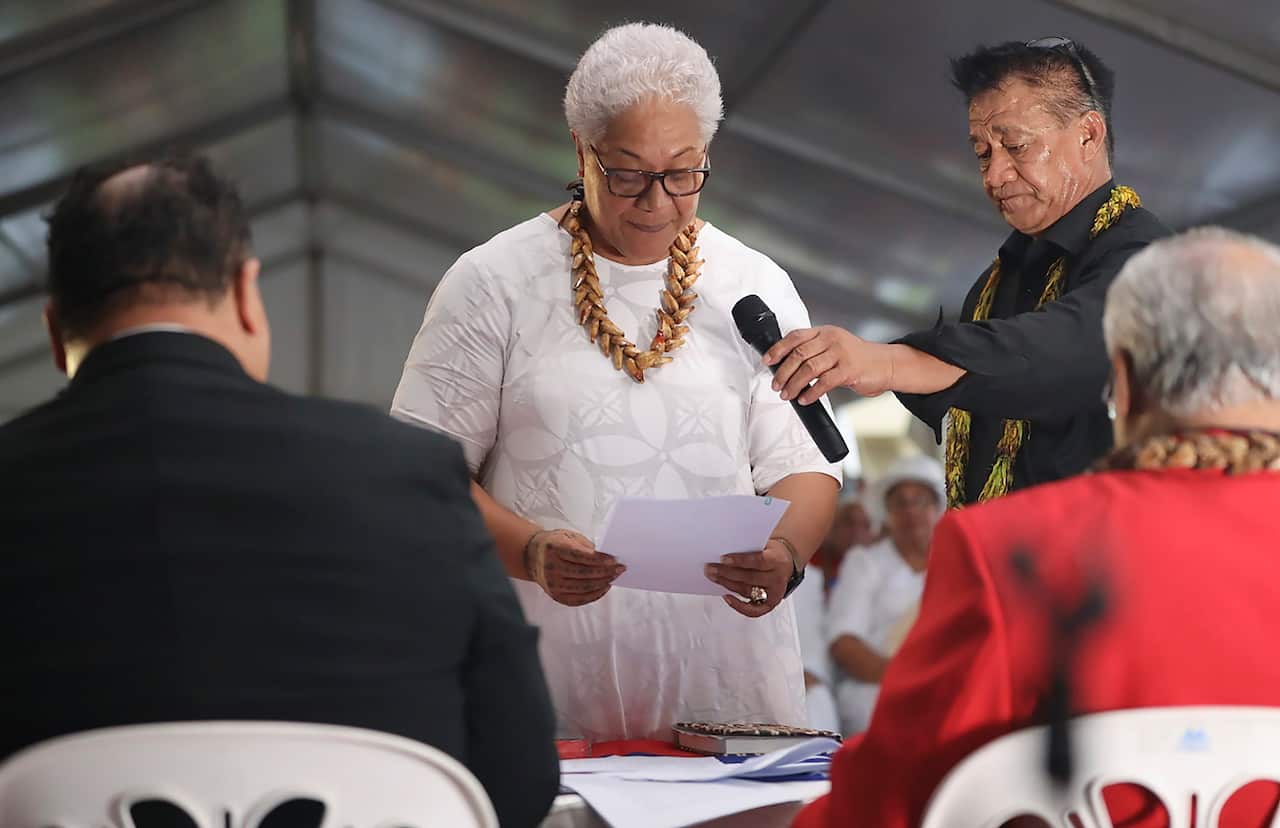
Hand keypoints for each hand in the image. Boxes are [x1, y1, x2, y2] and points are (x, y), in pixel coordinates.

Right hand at [525, 528, 624, 606]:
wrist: (532, 556)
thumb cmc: (555, 544)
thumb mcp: (568, 536)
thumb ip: (586, 546)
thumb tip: (606, 556)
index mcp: (554, 549)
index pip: (581, 556)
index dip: (600, 559)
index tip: (614, 559)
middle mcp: (551, 568)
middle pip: (584, 573)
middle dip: (605, 572)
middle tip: (620, 569)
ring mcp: (553, 584)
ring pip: (583, 587)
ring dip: (602, 583)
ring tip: (614, 577)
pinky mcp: (556, 596)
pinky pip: (579, 599)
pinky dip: (594, 594)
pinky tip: (604, 587)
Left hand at [704, 539, 793, 617]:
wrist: (785, 562)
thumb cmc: (770, 552)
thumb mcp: (764, 545)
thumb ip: (748, 548)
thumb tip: (724, 550)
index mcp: (776, 560)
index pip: (758, 560)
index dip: (740, 560)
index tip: (723, 558)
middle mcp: (777, 578)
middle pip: (749, 577)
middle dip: (727, 573)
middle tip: (711, 569)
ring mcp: (774, 593)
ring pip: (747, 591)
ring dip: (727, 585)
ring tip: (714, 578)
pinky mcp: (770, 604)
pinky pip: (754, 610)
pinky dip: (739, 606)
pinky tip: (726, 597)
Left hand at [762, 326, 893, 403]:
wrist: (884, 364)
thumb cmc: (856, 359)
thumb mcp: (834, 347)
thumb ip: (814, 351)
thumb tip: (786, 367)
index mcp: (825, 332)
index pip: (795, 337)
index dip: (778, 349)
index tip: (767, 361)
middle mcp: (832, 339)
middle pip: (799, 354)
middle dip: (783, 372)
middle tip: (776, 384)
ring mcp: (841, 353)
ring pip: (809, 369)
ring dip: (794, 384)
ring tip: (787, 394)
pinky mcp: (849, 369)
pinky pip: (824, 382)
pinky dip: (811, 392)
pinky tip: (805, 399)